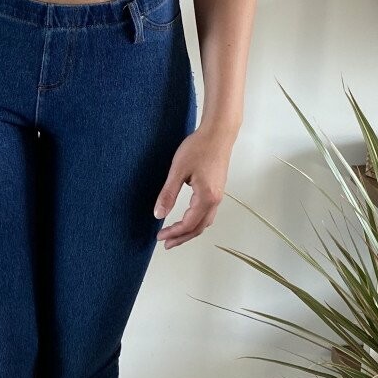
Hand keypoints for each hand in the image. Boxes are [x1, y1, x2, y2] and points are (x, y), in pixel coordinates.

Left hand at [153, 124, 234, 248]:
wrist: (218, 133)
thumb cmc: (199, 148)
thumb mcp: (178, 170)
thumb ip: (168, 194)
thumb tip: (158, 214)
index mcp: (206, 198)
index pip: (188, 224)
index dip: (173, 233)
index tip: (159, 236)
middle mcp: (215, 200)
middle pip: (198, 228)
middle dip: (181, 238)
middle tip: (166, 243)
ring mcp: (218, 195)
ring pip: (204, 222)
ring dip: (190, 231)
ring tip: (175, 235)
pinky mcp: (217, 190)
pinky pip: (208, 214)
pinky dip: (197, 222)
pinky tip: (188, 218)